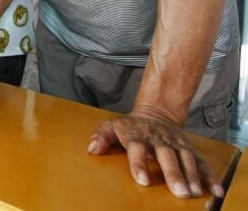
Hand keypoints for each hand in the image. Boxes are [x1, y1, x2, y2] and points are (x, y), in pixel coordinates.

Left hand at [88, 106, 223, 198]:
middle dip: (173, 173)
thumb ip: (101, 136)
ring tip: (193, 192)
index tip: (143, 180)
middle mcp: (159, 140)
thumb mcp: (111, 126)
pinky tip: (214, 189)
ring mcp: (176, 143)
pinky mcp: (189, 148)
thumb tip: (92, 148)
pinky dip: (209, 175)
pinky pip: (201, 162)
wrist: (155, 113)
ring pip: (185, 159)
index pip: (137, 149)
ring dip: (192, 176)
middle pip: (166, 156)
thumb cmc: (130, 126)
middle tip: (179, 191)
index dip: (139, 164)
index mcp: (137, 136)